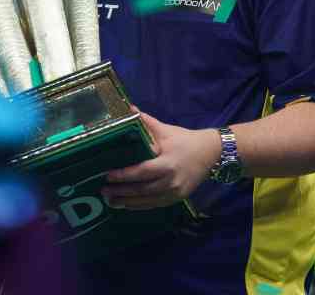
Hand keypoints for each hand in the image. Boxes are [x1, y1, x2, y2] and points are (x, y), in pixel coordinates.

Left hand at [100, 111, 220, 209]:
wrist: (210, 153)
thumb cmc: (185, 140)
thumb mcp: (166, 130)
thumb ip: (146, 122)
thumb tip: (129, 109)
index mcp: (167, 163)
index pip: (141, 172)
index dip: (124, 175)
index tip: (108, 176)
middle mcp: (171, 181)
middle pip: (142, 190)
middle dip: (121, 192)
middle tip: (103, 191)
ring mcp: (175, 192)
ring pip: (147, 201)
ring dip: (127, 202)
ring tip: (111, 201)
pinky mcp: (177, 198)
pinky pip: (155, 204)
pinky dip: (139, 206)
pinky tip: (127, 205)